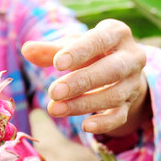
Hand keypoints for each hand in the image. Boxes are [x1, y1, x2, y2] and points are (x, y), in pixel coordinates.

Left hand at [21, 19, 150, 137]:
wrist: (119, 69)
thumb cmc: (90, 52)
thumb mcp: (72, 46)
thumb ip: (50, 49)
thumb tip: (26, 50)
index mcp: (117, 33)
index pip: (100, 40)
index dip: (79, 52)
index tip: (57, 63)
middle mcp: (132, 57)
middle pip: (112, 70)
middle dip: (82, 82)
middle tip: (54, 92)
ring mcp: (133, 82)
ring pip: (114, 95)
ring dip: (84, 104)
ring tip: (56, 110)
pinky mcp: (130, 104)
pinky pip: (120, 116)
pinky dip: (104, 123)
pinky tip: (85, 126)